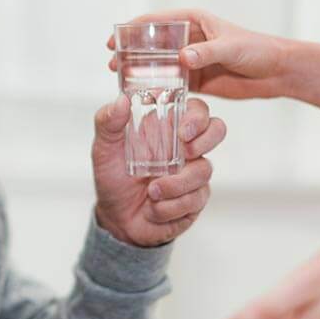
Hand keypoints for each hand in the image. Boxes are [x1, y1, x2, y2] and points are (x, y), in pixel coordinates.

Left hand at [92, 96, 224, 246]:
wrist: (117, 218)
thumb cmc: (113, 177)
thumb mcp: (103, 148)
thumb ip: (108, 122)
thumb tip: (121, 100)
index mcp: (166, 128)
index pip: (195, 109)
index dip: (197, 116)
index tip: (184, 131)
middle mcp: (185, 147)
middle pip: (216, 130)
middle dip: (206, 141)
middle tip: (185, 154)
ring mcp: (193, 172)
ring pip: (203, 171)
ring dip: (175, 186)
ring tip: (151, 193)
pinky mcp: (196, 198)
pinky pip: (195, 200)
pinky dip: (170, 207)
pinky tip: (155, 208)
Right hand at [108, 9, 292, 99]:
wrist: (277, 72)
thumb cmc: (258, 50)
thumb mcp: (231, 48)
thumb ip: (206, 52)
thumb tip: (182, 58)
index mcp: (194, 21)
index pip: (156, 21)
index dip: (132, 29)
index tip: (115, 40)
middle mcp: (189, 39)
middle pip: (152, 44)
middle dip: (130, 53)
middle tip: (112, 64)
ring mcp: (191, 59)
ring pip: (159, 64)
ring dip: (140, 72)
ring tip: (121, 80)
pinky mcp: (196, 79)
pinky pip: (171, 83)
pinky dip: (157, 88)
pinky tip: (143, 97)